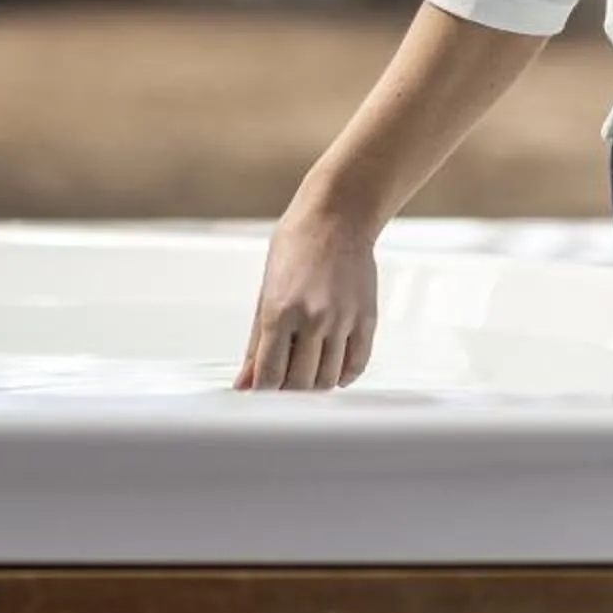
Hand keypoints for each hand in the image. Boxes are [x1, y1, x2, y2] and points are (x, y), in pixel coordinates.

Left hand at [234, 203, 378, 391]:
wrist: (336, 218)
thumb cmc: (294, 250)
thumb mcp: (265, 294)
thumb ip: (255, 344)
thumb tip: (245, 383)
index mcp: (280, 311)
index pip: (270, 375)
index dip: (264, 393)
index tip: (261, 393)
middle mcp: (313, 319)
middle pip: (300, 384)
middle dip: (287, 392)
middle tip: (282, 384)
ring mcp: (343, 319)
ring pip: (329, 379)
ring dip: (314, 385)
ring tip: (305, 374)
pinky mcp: (367, 318)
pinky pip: (356, 365)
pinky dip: (342, 376)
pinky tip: (331, 369)